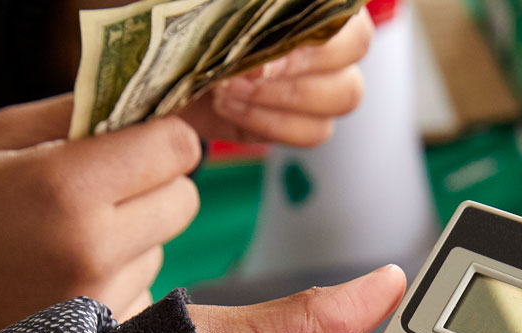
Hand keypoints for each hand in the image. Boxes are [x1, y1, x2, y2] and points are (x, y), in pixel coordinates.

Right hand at [0, 95, 200, 332]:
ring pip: (163, 247)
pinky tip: (70, 273)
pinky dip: (121, 278)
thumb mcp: (1, 135)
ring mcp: (101, 299)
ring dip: (135, 236)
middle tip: (104, 186)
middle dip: (154, 185)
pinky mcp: (105, 332)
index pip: (176, 148)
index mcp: (66, 186)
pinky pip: (145, 289)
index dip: (162, 137)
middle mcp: (92, 248)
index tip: (137, 140)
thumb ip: (77, 111)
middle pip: (183, 199)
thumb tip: (148, 102)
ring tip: (70, 235)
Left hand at [179, 10, 373, 146]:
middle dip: (297, 62)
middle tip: (246, 71)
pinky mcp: (301, 123)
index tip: (265, 41)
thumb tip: (261, 48)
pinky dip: (269, 123)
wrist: (166, 63)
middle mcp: (331, 42)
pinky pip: (312, 131)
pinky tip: (229, 107)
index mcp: (316, 7)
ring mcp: (323, 84)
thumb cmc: (195, 22)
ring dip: (282, 96)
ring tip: (229, 90)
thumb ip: (244, 12)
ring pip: (343, 96)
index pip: (346, 13)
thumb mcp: (213, 8)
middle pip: (355, 50)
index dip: (313, 30)